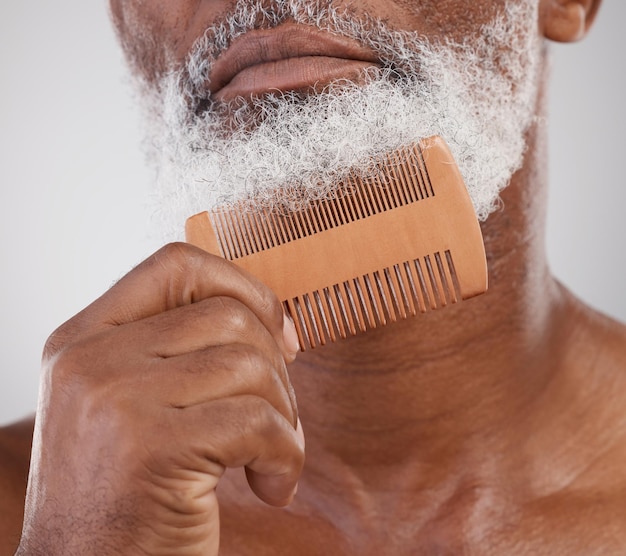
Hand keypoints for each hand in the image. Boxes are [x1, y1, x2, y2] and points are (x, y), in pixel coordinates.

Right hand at [17, 243, 302, 554]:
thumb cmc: (123, 494)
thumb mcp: (129, 405)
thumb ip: (176, 350)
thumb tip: (274, 318)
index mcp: (83, 339)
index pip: (176, 265)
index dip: (241, 287)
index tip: (278, 334)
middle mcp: (90, 360)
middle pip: (227, 315)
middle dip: (276, 366)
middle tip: (277, 417)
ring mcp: (116, 400)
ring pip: (250, 365)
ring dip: (285, 415)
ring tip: (272, 457)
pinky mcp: (152, 449)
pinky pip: (259, 423)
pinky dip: (285, 455)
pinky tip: (271, 485)